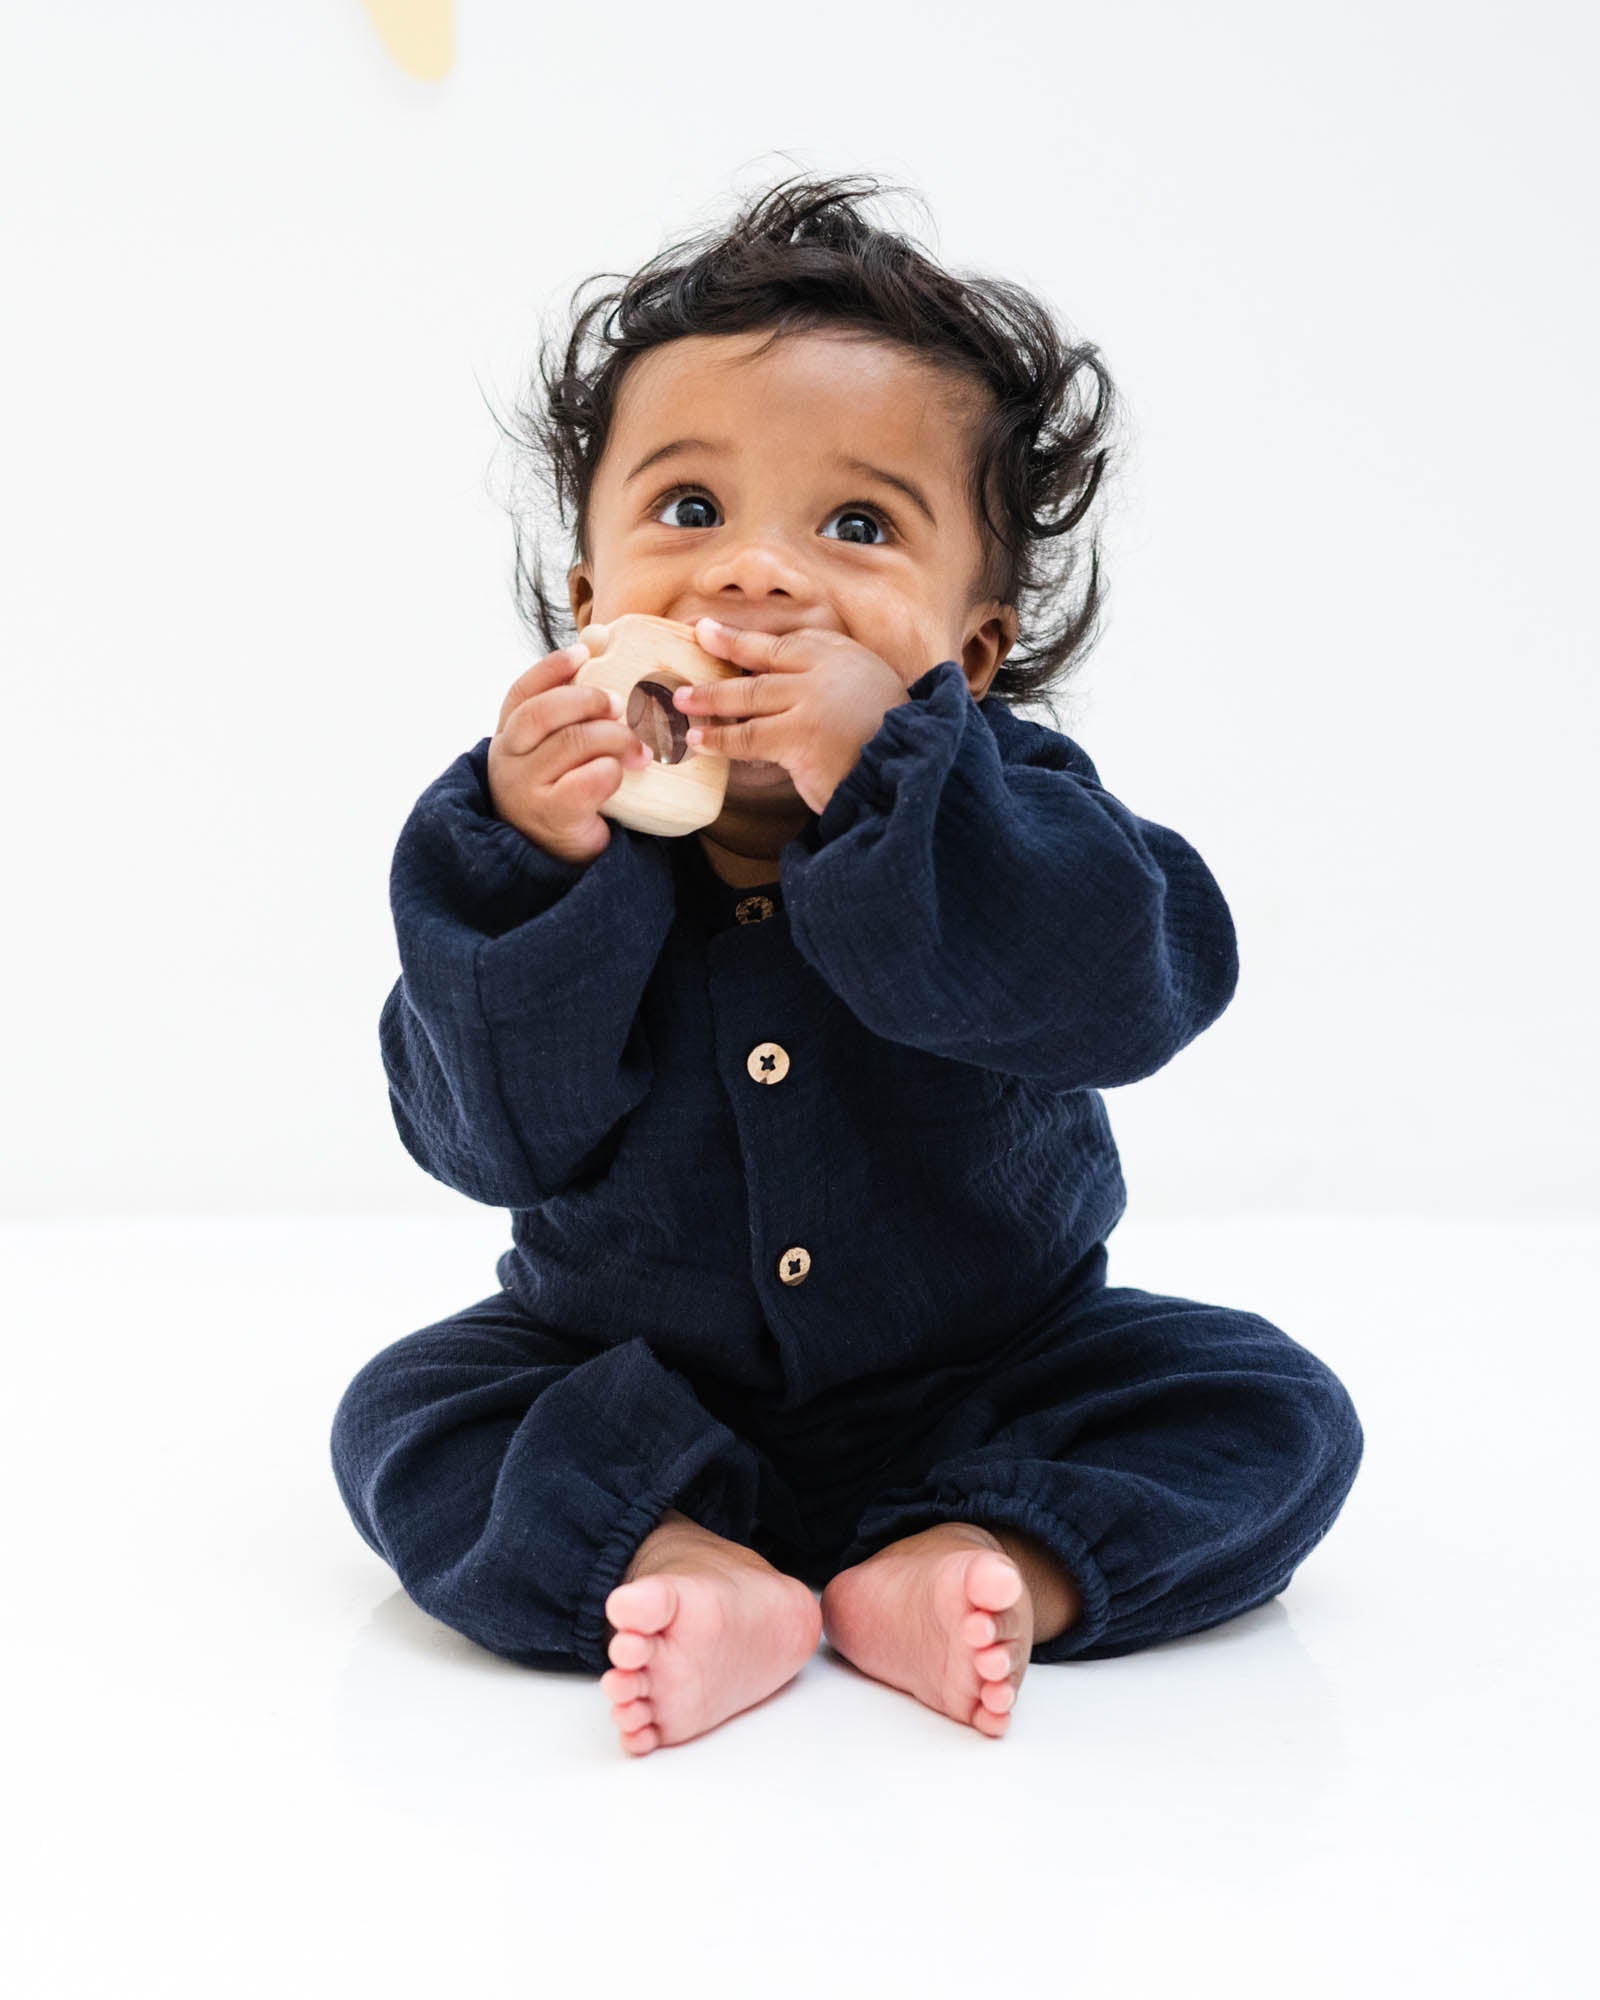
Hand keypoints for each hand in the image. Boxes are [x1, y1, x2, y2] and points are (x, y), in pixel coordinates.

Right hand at [487, 643, 652, 864]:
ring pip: (571, 743)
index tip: (586, 652)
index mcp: (509, 733)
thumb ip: (573, 703)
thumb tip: (599, 636)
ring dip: (614, 737)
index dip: (552, 667)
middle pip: (543, 712)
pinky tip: (624, 773)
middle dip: (587, 700)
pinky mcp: (551, 815)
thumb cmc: (563, 787)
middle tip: (621, 704)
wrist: (555, 854)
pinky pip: (587, 781)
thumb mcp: (558, 744)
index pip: (523, 690)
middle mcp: (508, 758)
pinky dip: (612, 771)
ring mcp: (525, 788)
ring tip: (643, 745)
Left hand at [674, 617, 912, 815]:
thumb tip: (780, 682)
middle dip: (721, 654)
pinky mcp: (799, 737)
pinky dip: (720, 739)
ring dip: (709, 700)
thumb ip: (828, 681)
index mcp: (842, 655)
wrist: (910, 769)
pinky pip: (748, 737)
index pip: (784, 642)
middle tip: (689, 651)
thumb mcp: (865, 692)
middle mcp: (825, 671)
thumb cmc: (889, 739)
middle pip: (761, 660)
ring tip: (681, 703)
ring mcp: (811, 702)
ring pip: (748, 696)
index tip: (708, 631)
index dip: (742, 638)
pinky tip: (700, 740)